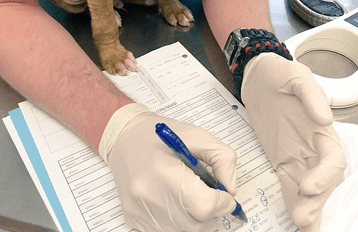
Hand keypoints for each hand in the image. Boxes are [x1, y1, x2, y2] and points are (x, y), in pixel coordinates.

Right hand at [99, 103, 236, 231]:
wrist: (125, 137)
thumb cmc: (159, 136)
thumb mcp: (198, 135)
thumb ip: (223, 159)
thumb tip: (230, 190)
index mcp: (164, 171)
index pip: (204, 205)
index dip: (221, 202)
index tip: (224, 195)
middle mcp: (148, 195)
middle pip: (196, 225)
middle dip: (210, 212)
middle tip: (208, 194)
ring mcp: (140, 212)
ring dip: (195, 219)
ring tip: (191, 196)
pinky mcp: (134, 220)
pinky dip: (179, 222)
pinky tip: (175, 202)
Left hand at [241, 53, 345, 231]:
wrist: (258, 76)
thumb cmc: (279, 73)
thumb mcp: (295, 75)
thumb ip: (310, 96)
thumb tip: (325, 120)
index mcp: (320, 127)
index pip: (332, 158)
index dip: (324, 175)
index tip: (308, 186)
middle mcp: (313, 145)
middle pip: (322, 179)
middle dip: (316, 201)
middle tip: (302, 217)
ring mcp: (298, 153)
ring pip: (308, 187)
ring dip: (307, 207)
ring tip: (301, 224)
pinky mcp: (282, 158)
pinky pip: (290, 183)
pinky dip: (293, 201)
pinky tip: (293, 218)